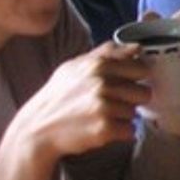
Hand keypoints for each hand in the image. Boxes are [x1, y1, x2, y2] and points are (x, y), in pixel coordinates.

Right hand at [8, 43, 152, 164]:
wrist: (36, 129)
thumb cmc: (58, 96)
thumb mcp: (75, 67)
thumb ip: (107, 53)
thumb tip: (136, 46)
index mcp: (99, 64)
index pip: (141, 68)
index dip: (135, 78)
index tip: (124, 84)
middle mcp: (102, 83)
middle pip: (144, 92)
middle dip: (131, 100)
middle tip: (110, 103)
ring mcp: (104, 106)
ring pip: (136, 112)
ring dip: (122, 117)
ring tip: (100, 116)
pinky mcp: (105, 128)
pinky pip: (130, 130)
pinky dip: (119, 133)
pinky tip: (101, 128)